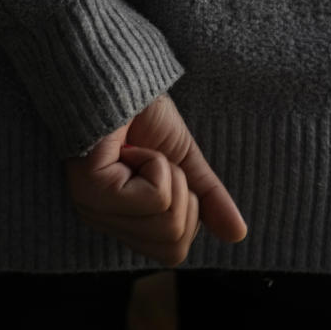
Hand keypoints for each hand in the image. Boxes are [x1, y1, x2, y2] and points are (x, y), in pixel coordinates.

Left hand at [64, 92, 246, 266]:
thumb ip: (207, 198)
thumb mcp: (184, 161)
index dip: (187, 212)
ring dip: (169, 175)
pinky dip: (157, 164)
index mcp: (121, 221)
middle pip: (173, 247)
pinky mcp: (93, 189)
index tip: (165, 172)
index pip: (172, 253)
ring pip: (167, 223)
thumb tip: (237, 234)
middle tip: (154, 161)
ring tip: (139, 150)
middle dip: (182, 195)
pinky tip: (128, 147)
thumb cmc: (141, 115)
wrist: (120, 76)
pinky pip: (155, 197)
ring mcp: (93, 208)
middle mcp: (102, 222)